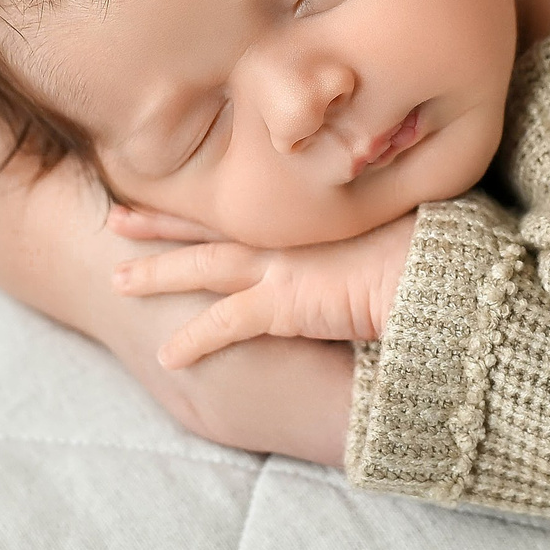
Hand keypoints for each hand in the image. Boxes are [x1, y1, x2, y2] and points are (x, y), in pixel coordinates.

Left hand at [111, 205, 418, 366]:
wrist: (434, 268)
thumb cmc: (424, 243)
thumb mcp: (386, 223)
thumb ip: (362, 223)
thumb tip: (365, 227)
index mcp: (305, 215)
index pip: (243, 204)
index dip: (205, 200)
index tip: (170, 190)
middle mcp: (284, 236)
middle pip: (207, 225)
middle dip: (158, 222)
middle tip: (116, 216)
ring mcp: (280, 267)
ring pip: (201, 267)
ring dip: (156, 273)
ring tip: (118, 280)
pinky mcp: (284, 305)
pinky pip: (224, 325)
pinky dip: (193, 341)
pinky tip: (167, 359)